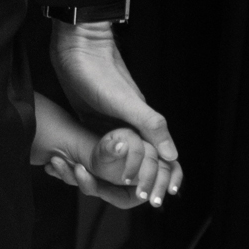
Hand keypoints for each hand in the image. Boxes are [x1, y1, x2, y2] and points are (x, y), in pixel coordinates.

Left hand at [50, 20, 182, 198]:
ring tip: (92, 183)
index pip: (160, 160)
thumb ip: (151, 124)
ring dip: (110, 173)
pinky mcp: (92, 120)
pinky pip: (99, 148)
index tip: (154, 199)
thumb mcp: (127, 101)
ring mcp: (111, 124)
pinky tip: (80, 168)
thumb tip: (172, 155)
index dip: (160, 180)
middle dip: (134, 181)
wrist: (77, 48)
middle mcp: (129, 127)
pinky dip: (94, 161)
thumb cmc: (101, 72)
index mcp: (142, 124)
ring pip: (118, 158)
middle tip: (122, 194)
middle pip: (140, 163)